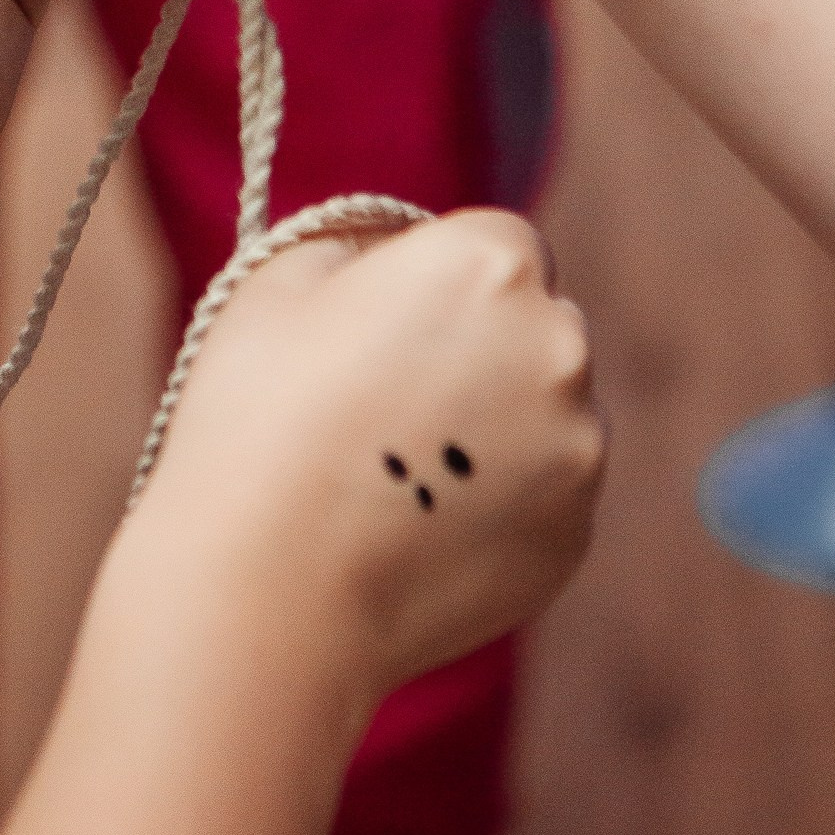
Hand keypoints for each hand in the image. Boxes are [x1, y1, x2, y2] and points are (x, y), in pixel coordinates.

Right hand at [131, 213, 602, 703]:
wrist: (266, 592)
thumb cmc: (255, 420)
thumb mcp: (279, 284)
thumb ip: (360, 242)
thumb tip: (394, 252)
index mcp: (491, 263)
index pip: (497, 243)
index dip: (439, 279)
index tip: (384, 324)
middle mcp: (559, 344)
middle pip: (535, 323)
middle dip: (480, 346)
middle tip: (386, 397)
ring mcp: (579, 447)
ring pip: (547, 410)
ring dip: (497, 423)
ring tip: (397, 470)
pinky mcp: (576, 534)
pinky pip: (546, 492)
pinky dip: (500, 498)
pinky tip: (419, 522)